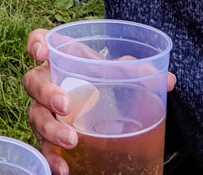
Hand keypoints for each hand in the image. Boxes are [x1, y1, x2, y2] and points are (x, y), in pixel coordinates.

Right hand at [23, 28, 176, 174]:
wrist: (103, 106)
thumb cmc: (106, 80)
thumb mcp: (121, 72)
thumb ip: (140, 72)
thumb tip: (168, 81)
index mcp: (64, 58)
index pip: (41, 40)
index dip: (36, 42)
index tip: (41, 51)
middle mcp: (48, 82)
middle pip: (34, 82)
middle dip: (47, 93)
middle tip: (66, 105)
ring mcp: (46, 111)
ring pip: (35, 116)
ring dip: (51, 130)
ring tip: (72, 141)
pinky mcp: (49, 137)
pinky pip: (43, 147)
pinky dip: (51, 159)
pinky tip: (63, 169)